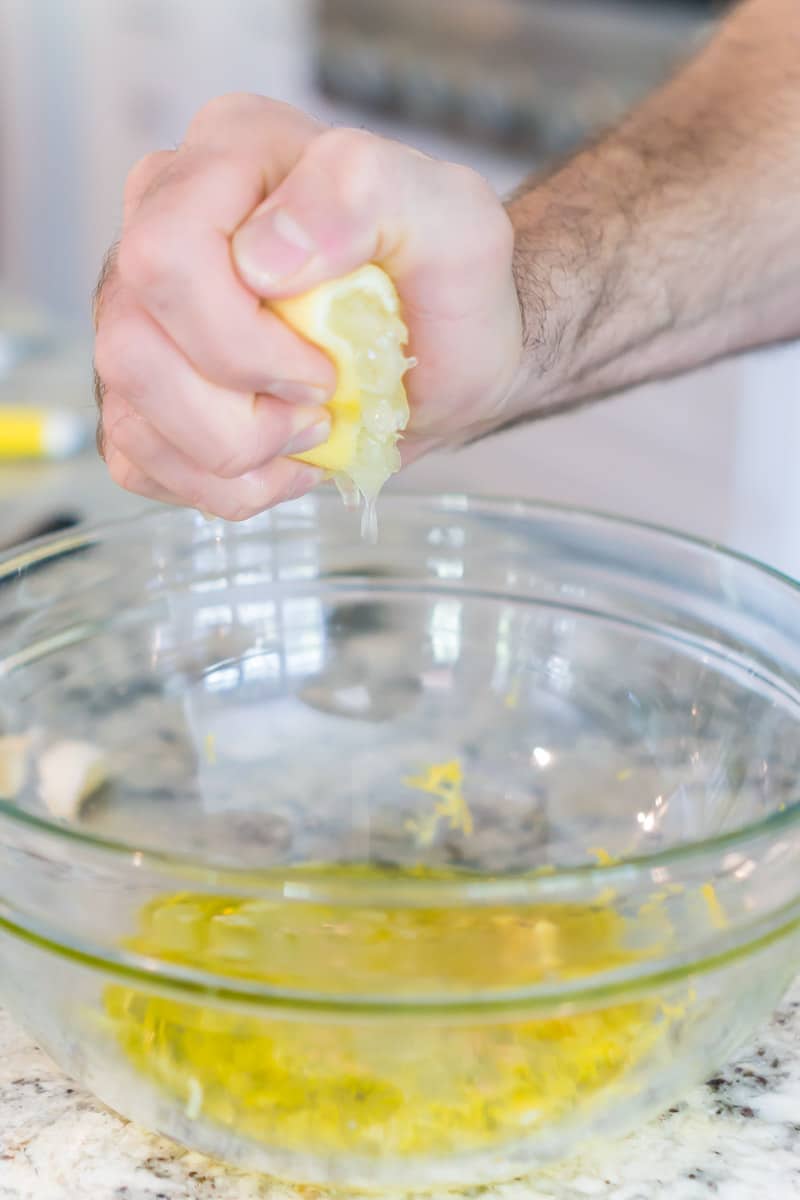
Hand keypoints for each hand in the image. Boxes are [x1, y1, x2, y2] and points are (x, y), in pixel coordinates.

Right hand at [94, 94, 521, 519]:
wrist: (457, 356)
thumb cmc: (451, 287)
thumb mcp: (452, 220)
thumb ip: (364, 193)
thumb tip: (259, 256)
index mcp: (227, 157)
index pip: (165, 254)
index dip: (240, 339)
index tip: (325, 366)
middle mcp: (161, 223)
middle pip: (132, 346)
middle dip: (238, 412)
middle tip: (320, 405)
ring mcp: (141, 308)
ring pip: (131, 415)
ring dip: (234, 456)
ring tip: (307, 434)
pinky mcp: (143, 386)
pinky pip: (141, 460)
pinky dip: (222, 486)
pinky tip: (280, 460)